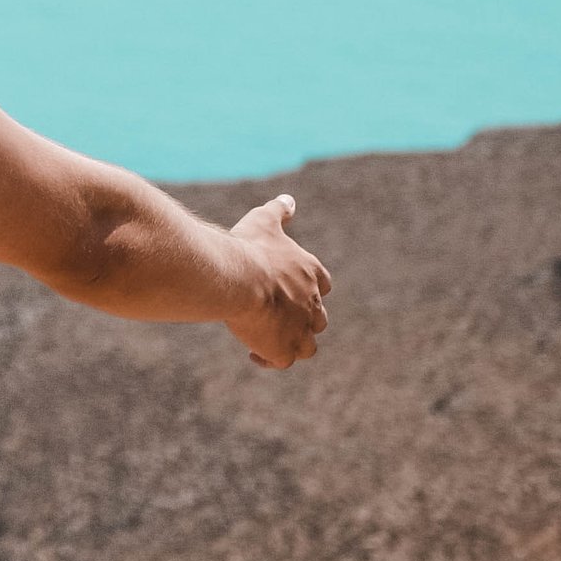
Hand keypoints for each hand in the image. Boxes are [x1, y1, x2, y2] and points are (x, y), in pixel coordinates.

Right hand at [224, 195, 332, 368]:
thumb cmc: (249, 248)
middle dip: (299, 319)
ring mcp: (301, 329)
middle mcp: (313, 303)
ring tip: (266, 338)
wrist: (238, 277)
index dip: (307, 289)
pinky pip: (282, 361)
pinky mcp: (284, 349)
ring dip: (290, 342)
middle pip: (317, 318)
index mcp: (311, 274)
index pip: (323, 285)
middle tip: (272, 316)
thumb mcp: (264, 221)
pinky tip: (253, 353)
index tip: (286, 289)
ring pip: (307, 345)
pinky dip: (270, 358)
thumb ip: (279, 211)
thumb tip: (289, 199)